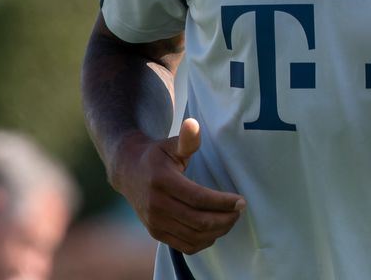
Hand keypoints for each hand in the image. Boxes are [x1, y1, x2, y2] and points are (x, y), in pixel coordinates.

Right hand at [113, 118, 245, 254]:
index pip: (198, 198)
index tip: (241, 201)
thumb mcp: (171, 144)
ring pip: (193, 236)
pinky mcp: (155, 233)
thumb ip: (187, 139)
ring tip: (231, 219)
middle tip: (239, 211)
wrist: (129, 172)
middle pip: (198, 220)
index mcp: (163, 182)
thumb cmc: (157, 155)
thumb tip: (194, 124)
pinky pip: (184, 245)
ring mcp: (154, 222)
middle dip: (225, 218)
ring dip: (217, 231)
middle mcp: (156, 205)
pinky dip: (203, 242)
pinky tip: (215, 231)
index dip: (222, 202)